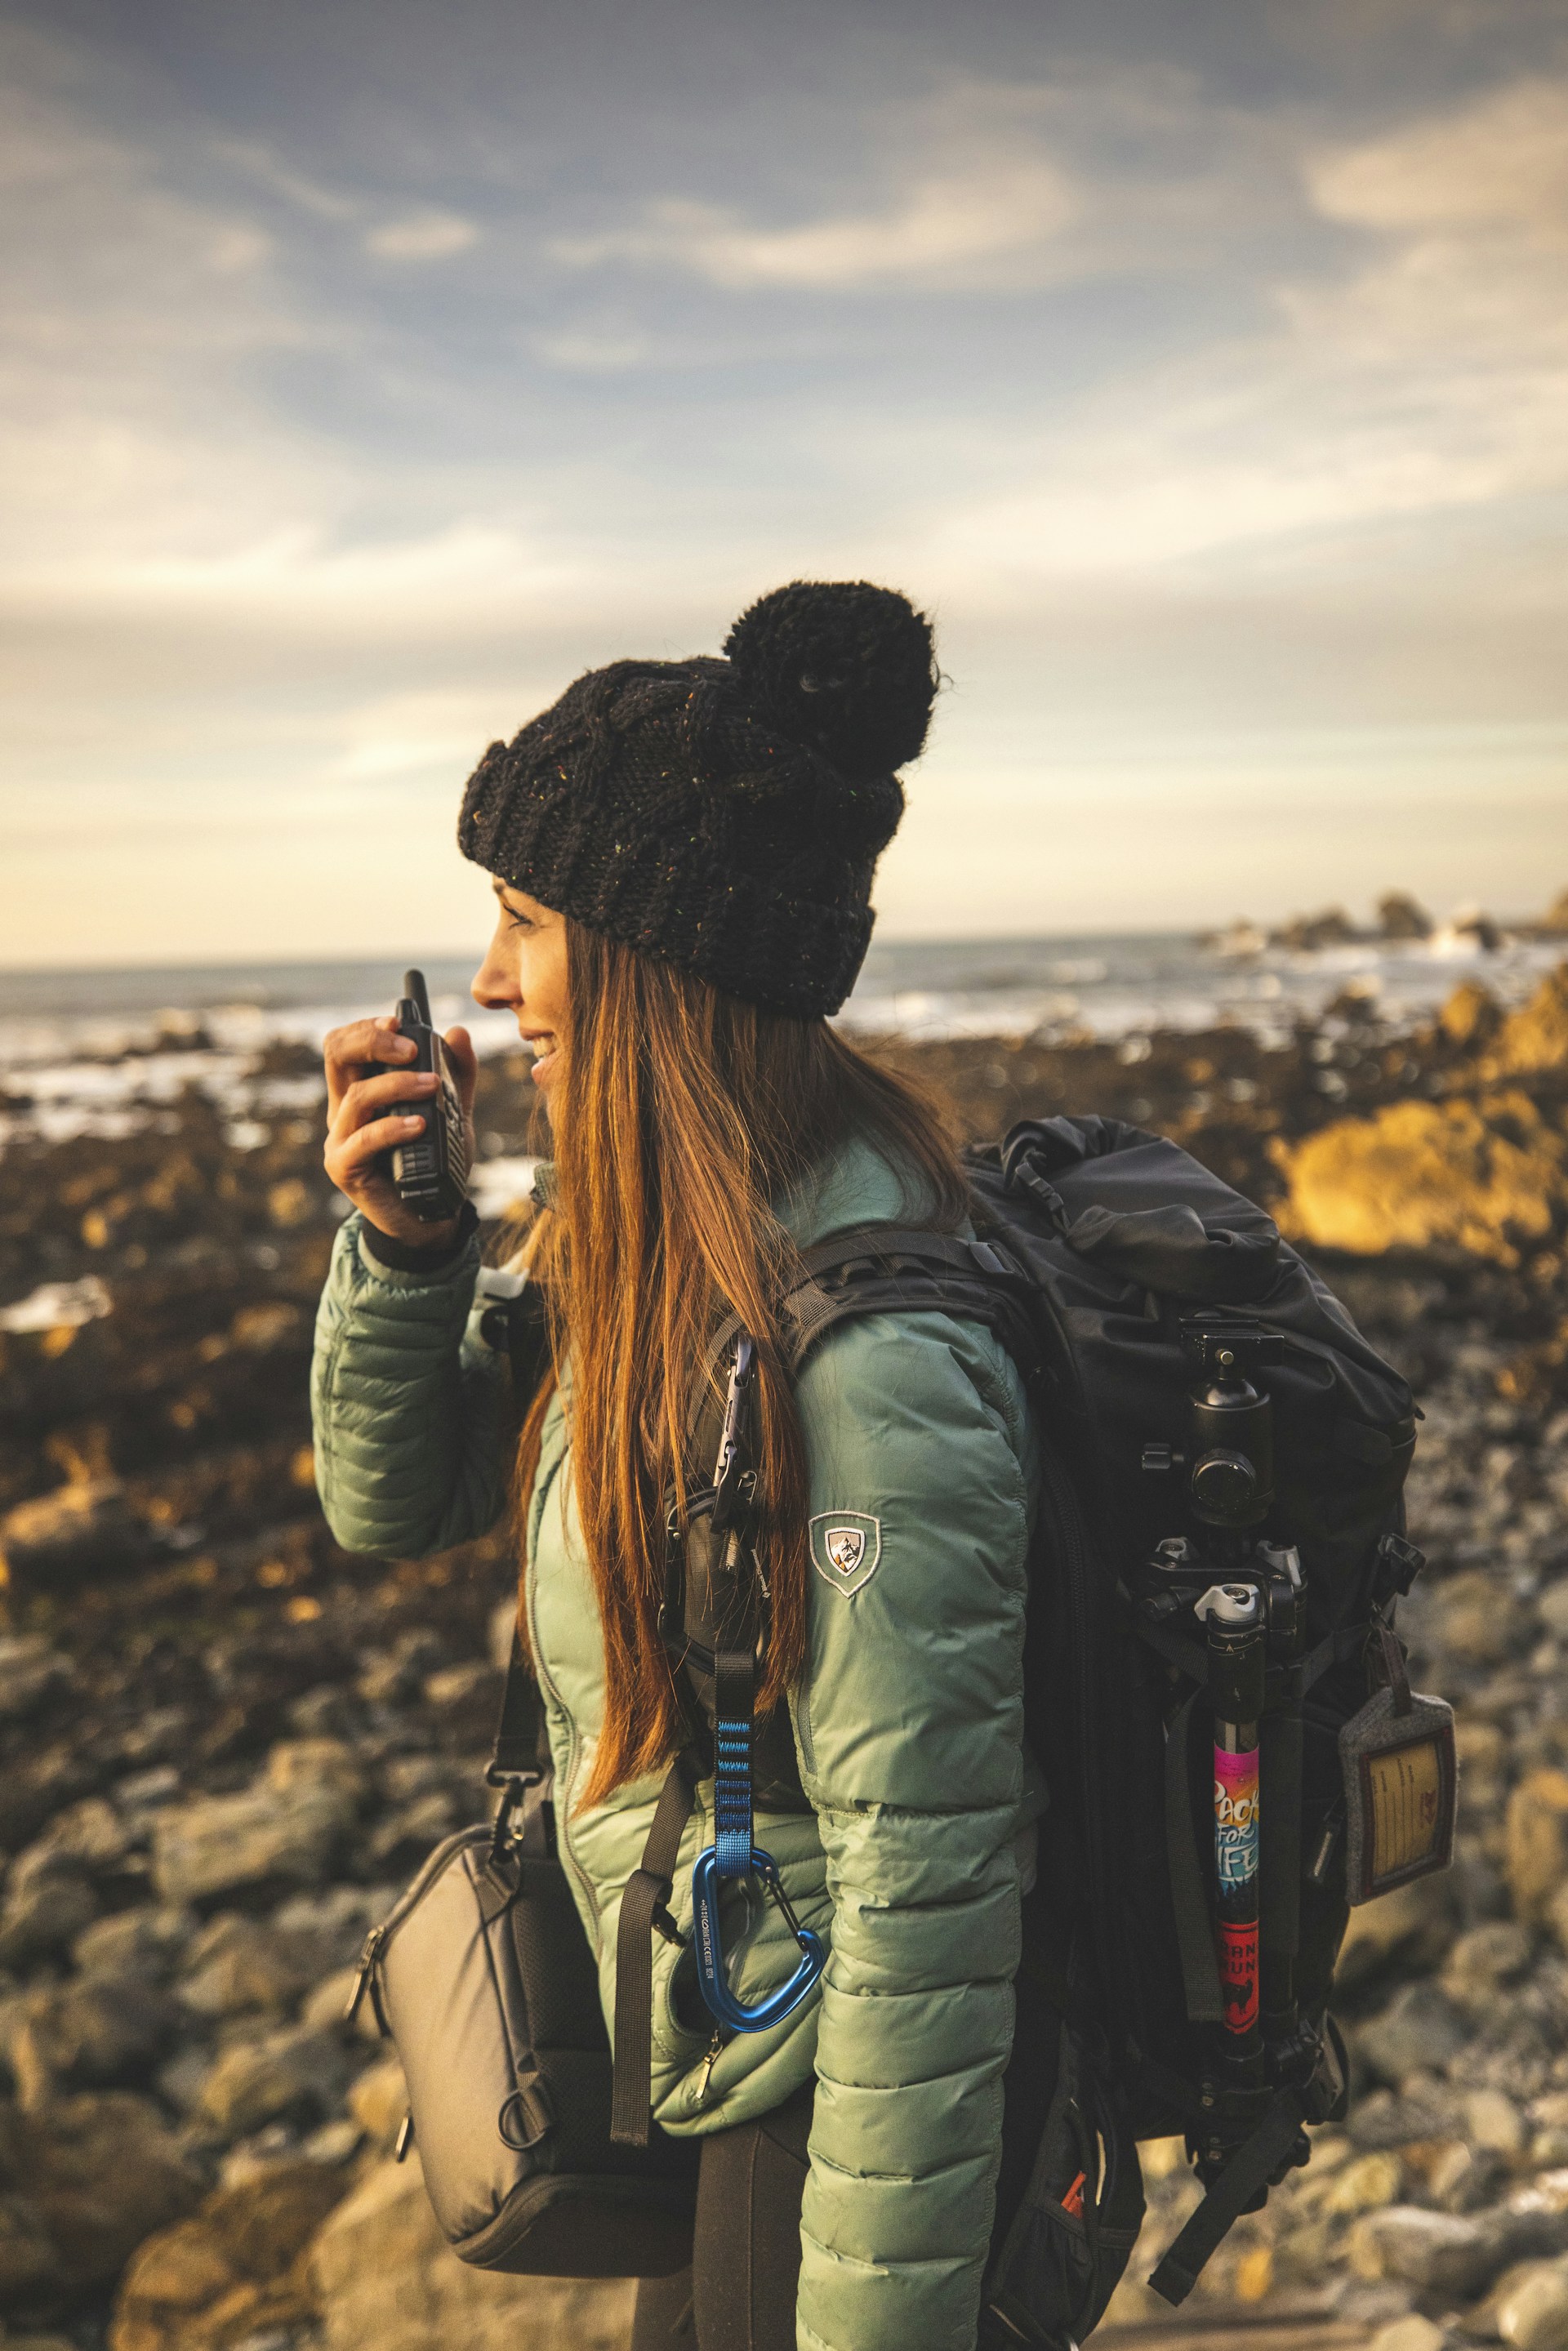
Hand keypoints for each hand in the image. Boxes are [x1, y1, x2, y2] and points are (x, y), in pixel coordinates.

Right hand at [322, 1015, 478, 1247]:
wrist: (433, 1217)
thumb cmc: (435, 1161)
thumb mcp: (453, 1112)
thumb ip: (457, 1075)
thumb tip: (459, 1033)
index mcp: (361, 1090)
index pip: (346, 1043)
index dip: (367, 1027)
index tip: (399, 1021)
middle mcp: (344, 1110)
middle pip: (336, 1055)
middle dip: (372, 1041)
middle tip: (411, 1048)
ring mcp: (340, 1139)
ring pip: (357, 1096)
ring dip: (398, 1085)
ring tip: (433, 1086)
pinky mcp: (344, 1169)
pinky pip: (362, 1140)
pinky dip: (392, 1128)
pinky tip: (419, 1124)